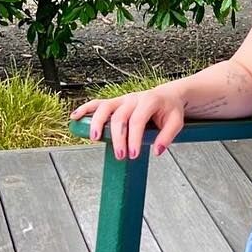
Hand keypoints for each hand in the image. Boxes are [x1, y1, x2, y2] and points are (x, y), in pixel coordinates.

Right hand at [69, 84, 185, 160]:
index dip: (134, 138)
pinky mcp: (115, 102)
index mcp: (149, 101)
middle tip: (120, 155)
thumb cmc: (170, 110)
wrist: (167, 96)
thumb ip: (167, 136)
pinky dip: (85, 109)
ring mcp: (122, 100)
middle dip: (118, 137)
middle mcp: (133, 98)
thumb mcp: (176, 122)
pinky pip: (97, 103)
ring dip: (97, 122)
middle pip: (120, 117)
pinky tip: (75, 117)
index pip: (138, 120)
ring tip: (94, 138)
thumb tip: (157, 150)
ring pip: (105, 107)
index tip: (133, 154)